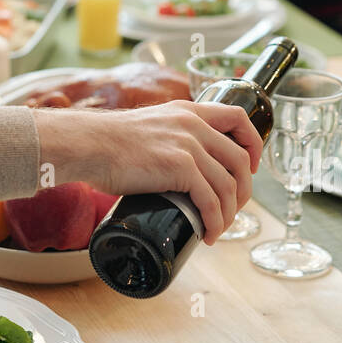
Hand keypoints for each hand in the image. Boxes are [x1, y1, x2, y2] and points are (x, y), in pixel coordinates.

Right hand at [34, 100, 261, 243]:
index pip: (238, 117)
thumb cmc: (107, 141)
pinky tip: (208, 232)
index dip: (252, 143)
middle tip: (234, 207)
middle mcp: (194, 124)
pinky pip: (211, 200)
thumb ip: (167, 136)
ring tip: (218, 228)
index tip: (249, 165)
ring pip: (228, 184)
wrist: (88, 144)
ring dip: (229, 212)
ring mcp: (189, 145)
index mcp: (188, 111)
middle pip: (239, 158)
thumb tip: (173, 167)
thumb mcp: (148, 125)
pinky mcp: (180, 167)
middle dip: (243, 189)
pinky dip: (214, 220)